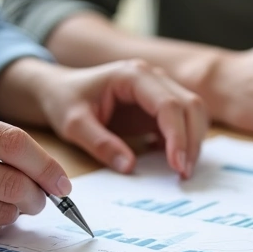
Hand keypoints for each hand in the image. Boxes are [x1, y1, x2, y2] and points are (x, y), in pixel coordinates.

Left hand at [5, 59, 207, 177]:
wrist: (59, 90)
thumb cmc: (64, 101)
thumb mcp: (73, 125)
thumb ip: (100, 144)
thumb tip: (129, 167)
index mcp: (133, 76)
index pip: (169, 105)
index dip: (178, 136)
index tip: (178, 166)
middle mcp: (152, 77)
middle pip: (190, 106)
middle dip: (192, 141)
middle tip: (184, 174)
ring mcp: (158, 89)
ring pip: (193, 112)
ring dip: (193, 142)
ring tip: (182, 171)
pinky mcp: (158, 104)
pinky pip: (183, 121)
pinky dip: (184, 140)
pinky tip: (169, 159)